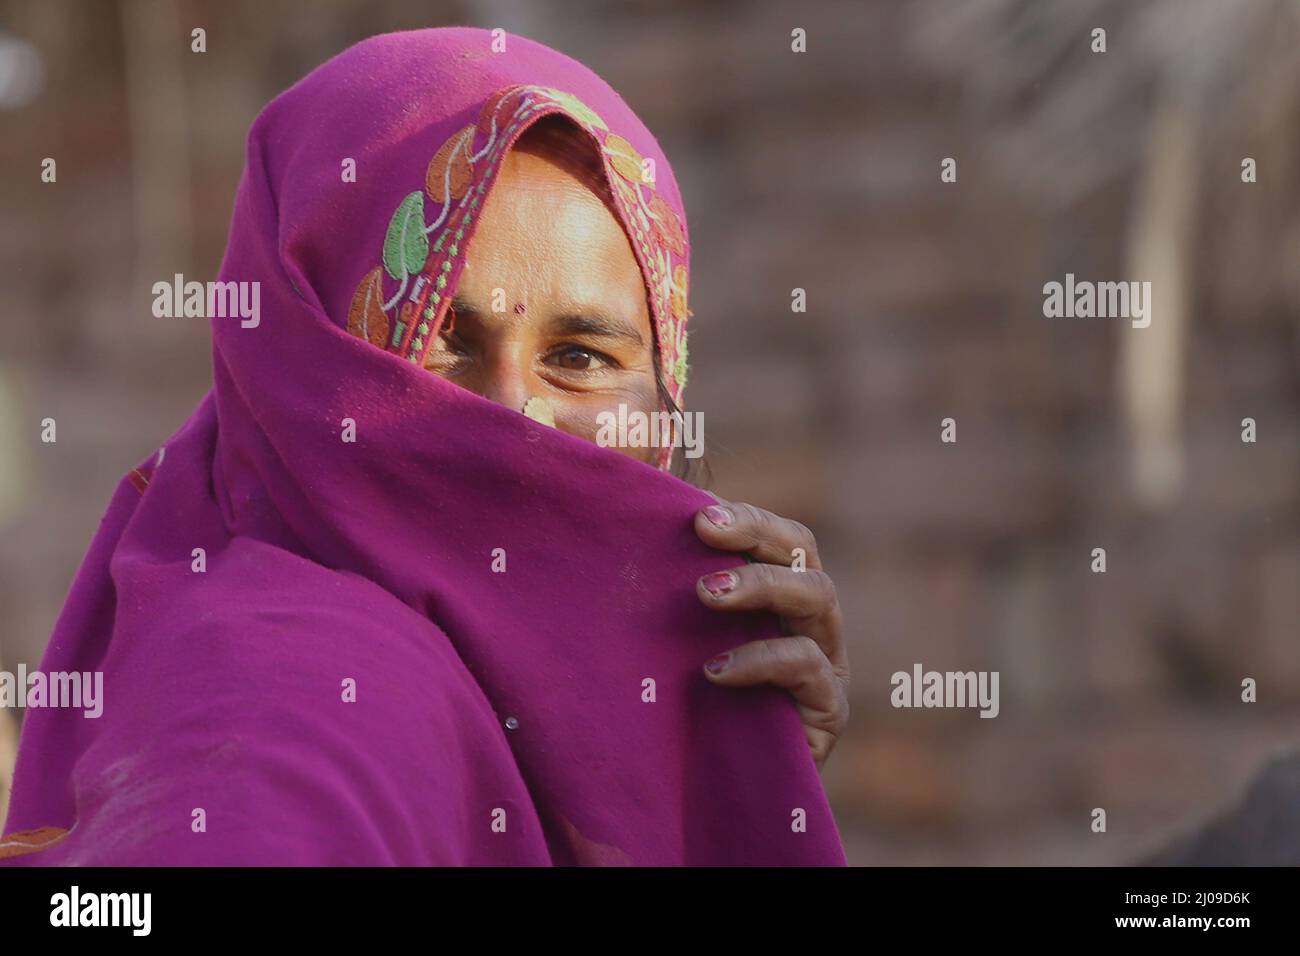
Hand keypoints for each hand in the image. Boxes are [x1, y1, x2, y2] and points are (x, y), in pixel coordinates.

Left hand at [693, 498, 849, 770]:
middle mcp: (810, 622)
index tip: (698, 515)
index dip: (748, 518)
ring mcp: (826, 664)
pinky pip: (809, 669)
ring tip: (704, 595)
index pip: (781, 538)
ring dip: (760, 585)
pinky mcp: (827, 712)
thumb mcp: (680, 642)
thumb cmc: (687, 705)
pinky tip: (714, 671)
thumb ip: (673, 590)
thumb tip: (638, 521)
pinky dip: (761, 661)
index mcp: (781, 596)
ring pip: (818, 597)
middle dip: (756, 536)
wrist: (708, 797)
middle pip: (804, 556)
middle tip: (704, 532)